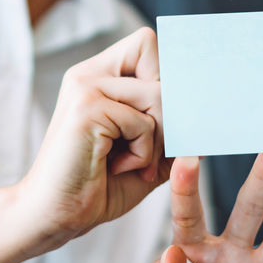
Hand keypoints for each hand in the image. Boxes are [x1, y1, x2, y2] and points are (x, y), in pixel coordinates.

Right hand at [17, 27, 168, 252]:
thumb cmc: (99, 187)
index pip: (146, 45)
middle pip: (153, 52)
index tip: (168, 116)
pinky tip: (116, 168)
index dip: (166, 74)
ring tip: (133, 163)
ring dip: (157, 139)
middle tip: (152, 144)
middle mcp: (88, 73)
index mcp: (97, 76)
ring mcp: (84, 87)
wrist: (54, 217)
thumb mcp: (147, 153)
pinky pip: (144, 123)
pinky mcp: (86, 109)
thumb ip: (173, 129)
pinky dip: (142, 153)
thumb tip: (208, 110)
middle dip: (167, 104)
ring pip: (157, 94)